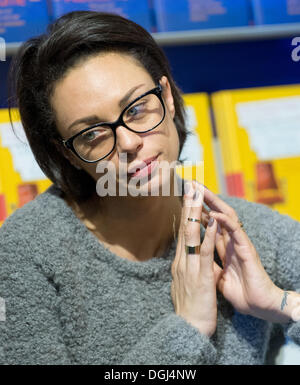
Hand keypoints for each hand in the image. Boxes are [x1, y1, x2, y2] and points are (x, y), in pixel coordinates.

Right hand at [171, 181, 220, 336]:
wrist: (187, 327)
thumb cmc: (189, 308)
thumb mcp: (184, 285)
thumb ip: (185, 269)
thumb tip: (186, 260)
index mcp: (179, 263)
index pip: (182, 234)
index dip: (185, 215)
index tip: (187, 198)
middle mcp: (181, 261)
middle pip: (184, 229)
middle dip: (187, 206)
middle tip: (190, 186)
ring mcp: (189, 267)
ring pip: (192, 234)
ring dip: (196, 213)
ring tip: (198, 195)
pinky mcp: (200, 275)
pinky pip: (204, 250)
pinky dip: (209, 234)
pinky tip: (213, 221)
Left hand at [202, 185, 282, 321]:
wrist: (258, 307)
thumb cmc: (240, 292)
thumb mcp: (217, 276)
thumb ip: (210, 264)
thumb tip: (198, 261)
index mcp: (222, 247)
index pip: (208, 224)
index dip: (197, 211)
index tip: (185, 199)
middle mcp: (230, 242)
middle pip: (216, 215)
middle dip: (204, 199)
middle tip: (192, 184)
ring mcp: (239, 244)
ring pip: (226, 217)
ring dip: (214, 203)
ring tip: (201, 190)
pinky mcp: (247, 250)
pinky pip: (235, 231)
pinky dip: (224, 221)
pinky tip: (214, 213)